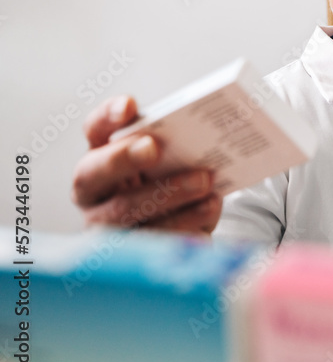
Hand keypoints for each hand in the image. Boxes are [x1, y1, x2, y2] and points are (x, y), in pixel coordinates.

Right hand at [71, 95, 221, 234]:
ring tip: (204, 181)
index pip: (95, 130)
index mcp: (101, 159)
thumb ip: (177, 149)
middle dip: (122, 159)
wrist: (185, 233)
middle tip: (154, 147)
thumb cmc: (176, 187)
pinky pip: (155, 241)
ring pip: (125, 213)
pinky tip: (209, 209)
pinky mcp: (133, 257)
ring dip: (167, 195)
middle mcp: (94, 195)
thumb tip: (206, 133)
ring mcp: (108, 229)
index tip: (129, 105)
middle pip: (94, 175)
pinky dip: (186, 224)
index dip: (107, 117)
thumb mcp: (173, 166)